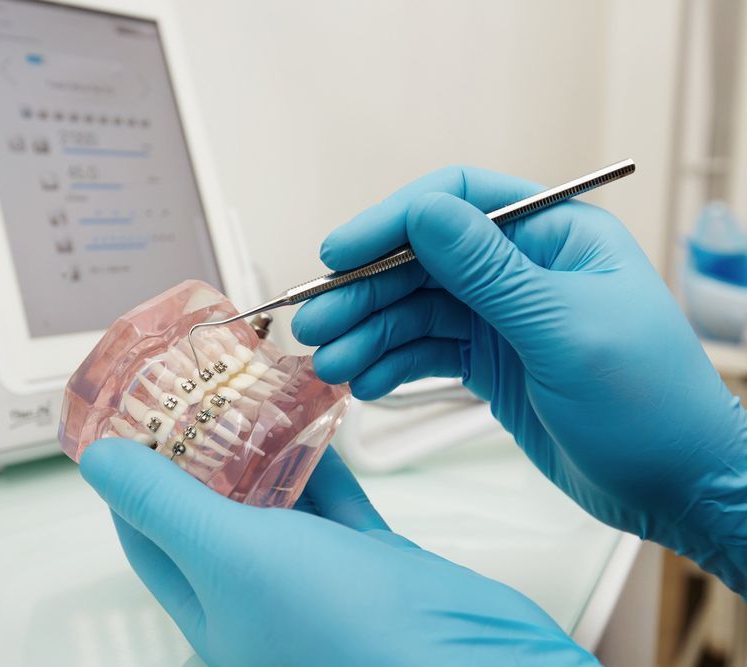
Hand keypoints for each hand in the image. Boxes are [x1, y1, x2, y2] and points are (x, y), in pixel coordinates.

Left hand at [81, 439, 596, 666]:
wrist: (472, 662)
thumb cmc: (350, 633)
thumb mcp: (234, 554)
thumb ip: (166, 505)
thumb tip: (101, 464)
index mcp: (214, 612)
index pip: (149, 537)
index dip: (133, 479)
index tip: (131, 423)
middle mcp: (262, 601)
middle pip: (214, 515)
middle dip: (202, 453)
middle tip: (196, 391)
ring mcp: (320, 584)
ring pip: (279, 506)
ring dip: (266, 452)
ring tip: (252, 394)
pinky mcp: (373, 567)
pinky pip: (337, 504)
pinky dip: (325, 464)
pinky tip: (319, 423)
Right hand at [291, 166, 746, 591]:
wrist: (678, 488)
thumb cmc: (649, 405)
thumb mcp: (566, 330)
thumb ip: (490, 271)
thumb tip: (423, 212)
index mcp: (555, 234)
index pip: (456, 201)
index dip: (390, 222)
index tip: (337, 255)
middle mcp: (523, 267)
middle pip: (421, 261)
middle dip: (364, 292)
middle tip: (315, 325)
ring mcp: (503, 316)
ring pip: (415, 311)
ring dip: (368, 335)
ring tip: (330, 366)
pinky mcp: (490, 362)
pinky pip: (426, 352)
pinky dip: (392, 366)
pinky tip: (367, 386)